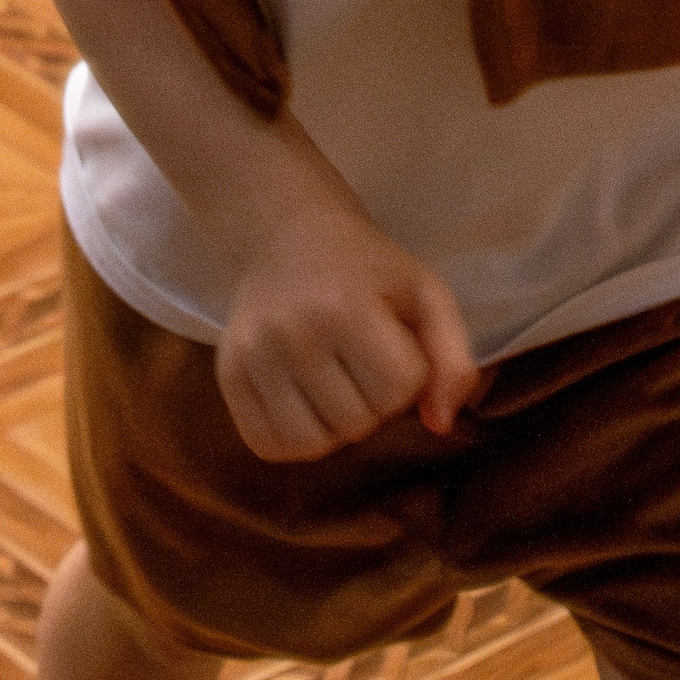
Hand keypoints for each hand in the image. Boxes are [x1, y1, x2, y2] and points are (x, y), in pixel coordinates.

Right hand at [214, 193, 483, 463]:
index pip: (399, 390)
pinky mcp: (227, 376)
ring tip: (335, 383)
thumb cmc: (365, 267)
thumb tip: (440, 425)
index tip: (394, 340)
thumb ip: (453, 357)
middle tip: (361, 359)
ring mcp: (252, 356)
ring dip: (336, 425)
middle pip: (358, 423)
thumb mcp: (424, 292)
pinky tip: (304, 399)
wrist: (285, 234)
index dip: (409, 372)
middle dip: (373, 400)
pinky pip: (270, 445)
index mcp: (346, 305)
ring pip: (314, 445)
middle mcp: (292, 333)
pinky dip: (295, 436)